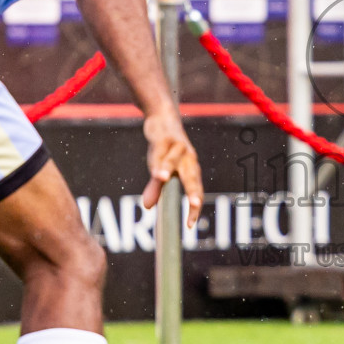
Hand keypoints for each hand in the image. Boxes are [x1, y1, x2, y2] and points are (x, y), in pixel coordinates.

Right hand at [141, 107, 203, 227]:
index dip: (193, 208)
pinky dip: (158, 159)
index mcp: (190, 170)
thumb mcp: (161, 169)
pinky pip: (160, 150)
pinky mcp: (164, 138)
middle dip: (193, 191)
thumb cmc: (165, 149)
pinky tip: (155, 170)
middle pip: (192, 177)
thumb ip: (156, 188)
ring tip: (162, 180)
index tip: (189, 225)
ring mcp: (178, 147)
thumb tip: (148, 207)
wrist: (163, 118)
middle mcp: (188, 159)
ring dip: (167, 169)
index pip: (196, 191)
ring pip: (173, 160)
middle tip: (195, 205)